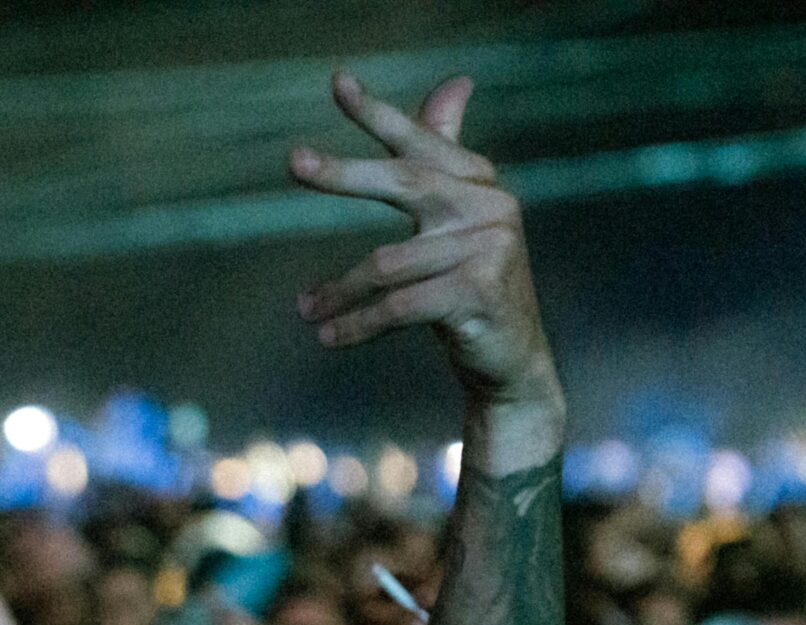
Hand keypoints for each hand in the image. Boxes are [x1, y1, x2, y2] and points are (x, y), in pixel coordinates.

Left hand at [290, 73, 559, 434]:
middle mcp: (490, 206)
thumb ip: (443, 159)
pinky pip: (398, 305)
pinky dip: (358, 324)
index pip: (421, 142)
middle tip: (294, 160)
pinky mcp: (478, 292)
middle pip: (403, 182)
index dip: (380, 113)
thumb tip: (455, 84)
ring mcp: (490, 248)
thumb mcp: (455, 222)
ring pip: (387, 264)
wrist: (510, 360)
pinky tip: (330, 337)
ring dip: (340, 292)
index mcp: (478, 182)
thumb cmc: (470, 287)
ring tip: (308, 310)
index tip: (338, 83)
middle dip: (344, 173)